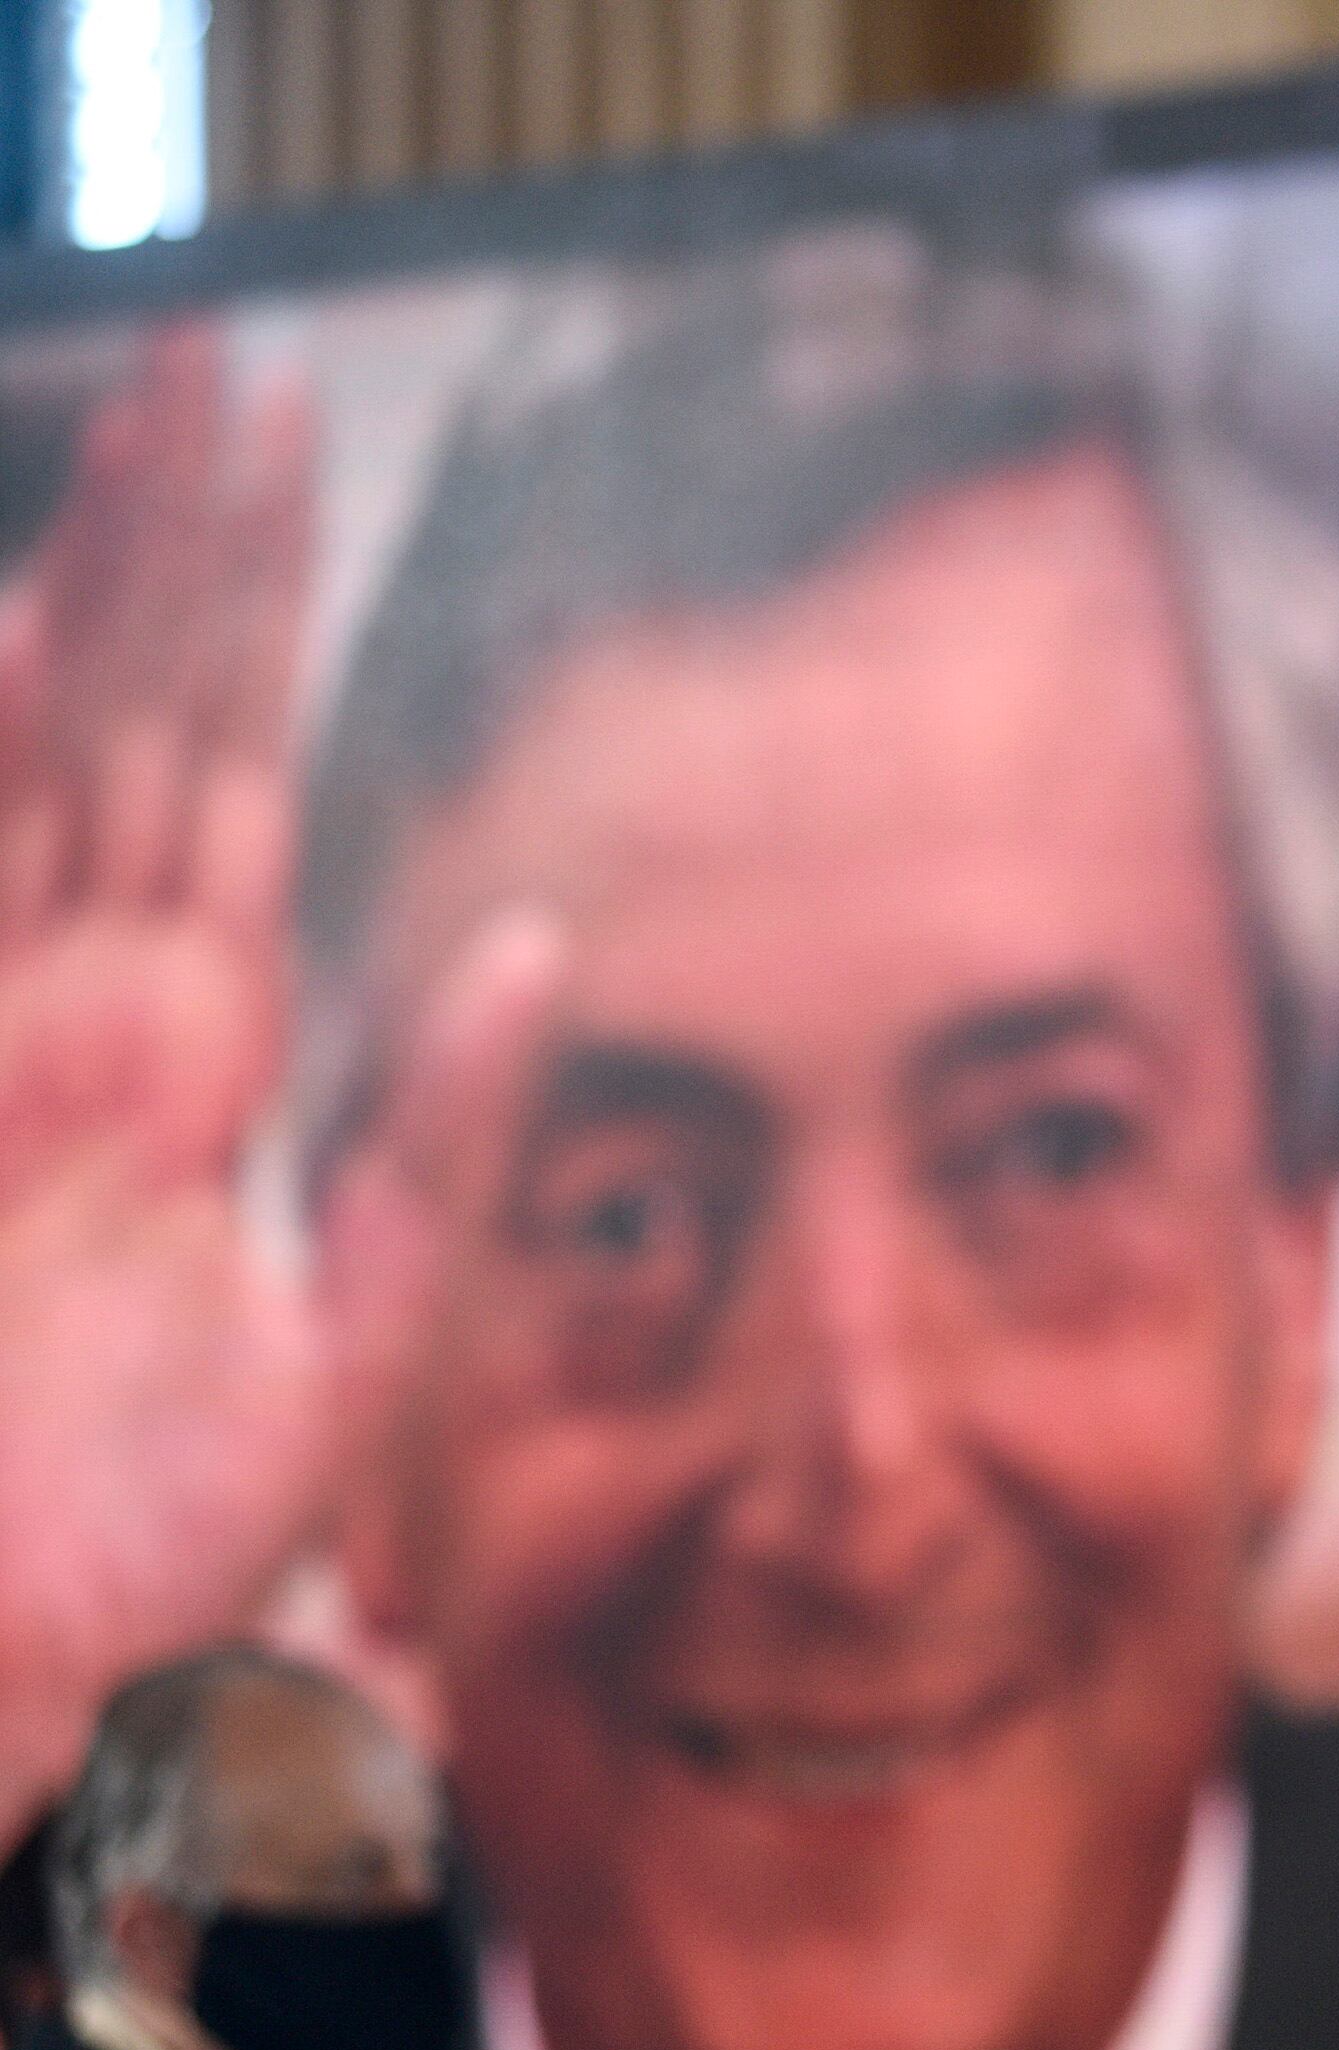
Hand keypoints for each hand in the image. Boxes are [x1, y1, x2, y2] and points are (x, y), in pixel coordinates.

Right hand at [0, 327, 558, 1829]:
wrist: (4, 1660)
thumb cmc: (149, 1542)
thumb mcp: (360, 1333)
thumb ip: (444, 1134)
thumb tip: (544, 945)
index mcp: (201, 1054)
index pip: (241, 782)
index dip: (260, 628)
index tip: (297, 466)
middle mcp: (89, 1003)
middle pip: (150, 717)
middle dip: (187, 541)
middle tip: (235, 360)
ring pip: (52, 736)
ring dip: (107, 575)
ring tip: (171, 405)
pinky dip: (1, 722)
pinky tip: (38, 599)